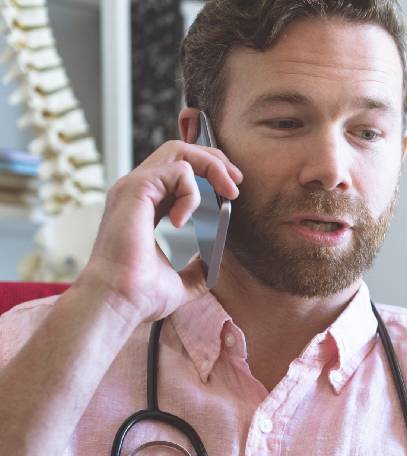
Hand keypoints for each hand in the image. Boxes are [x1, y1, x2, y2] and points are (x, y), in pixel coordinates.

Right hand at [79, 139, 242, 325]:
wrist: (118, 301)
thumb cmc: (140, 295)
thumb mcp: (180, 281)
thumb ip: (196, 269)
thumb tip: (212, 265)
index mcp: (144, 207)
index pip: (176, 172)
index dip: (207, 173)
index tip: (231, 192)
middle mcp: (136, 192)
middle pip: (178, 151)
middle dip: (214, 159)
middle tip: (236, 182)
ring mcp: (133, 187)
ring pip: (178, 151)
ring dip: (211, 167)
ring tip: (227, 193)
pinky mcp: (135, 189)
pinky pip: (178, 171)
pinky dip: (192, 192)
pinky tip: (183, 221)